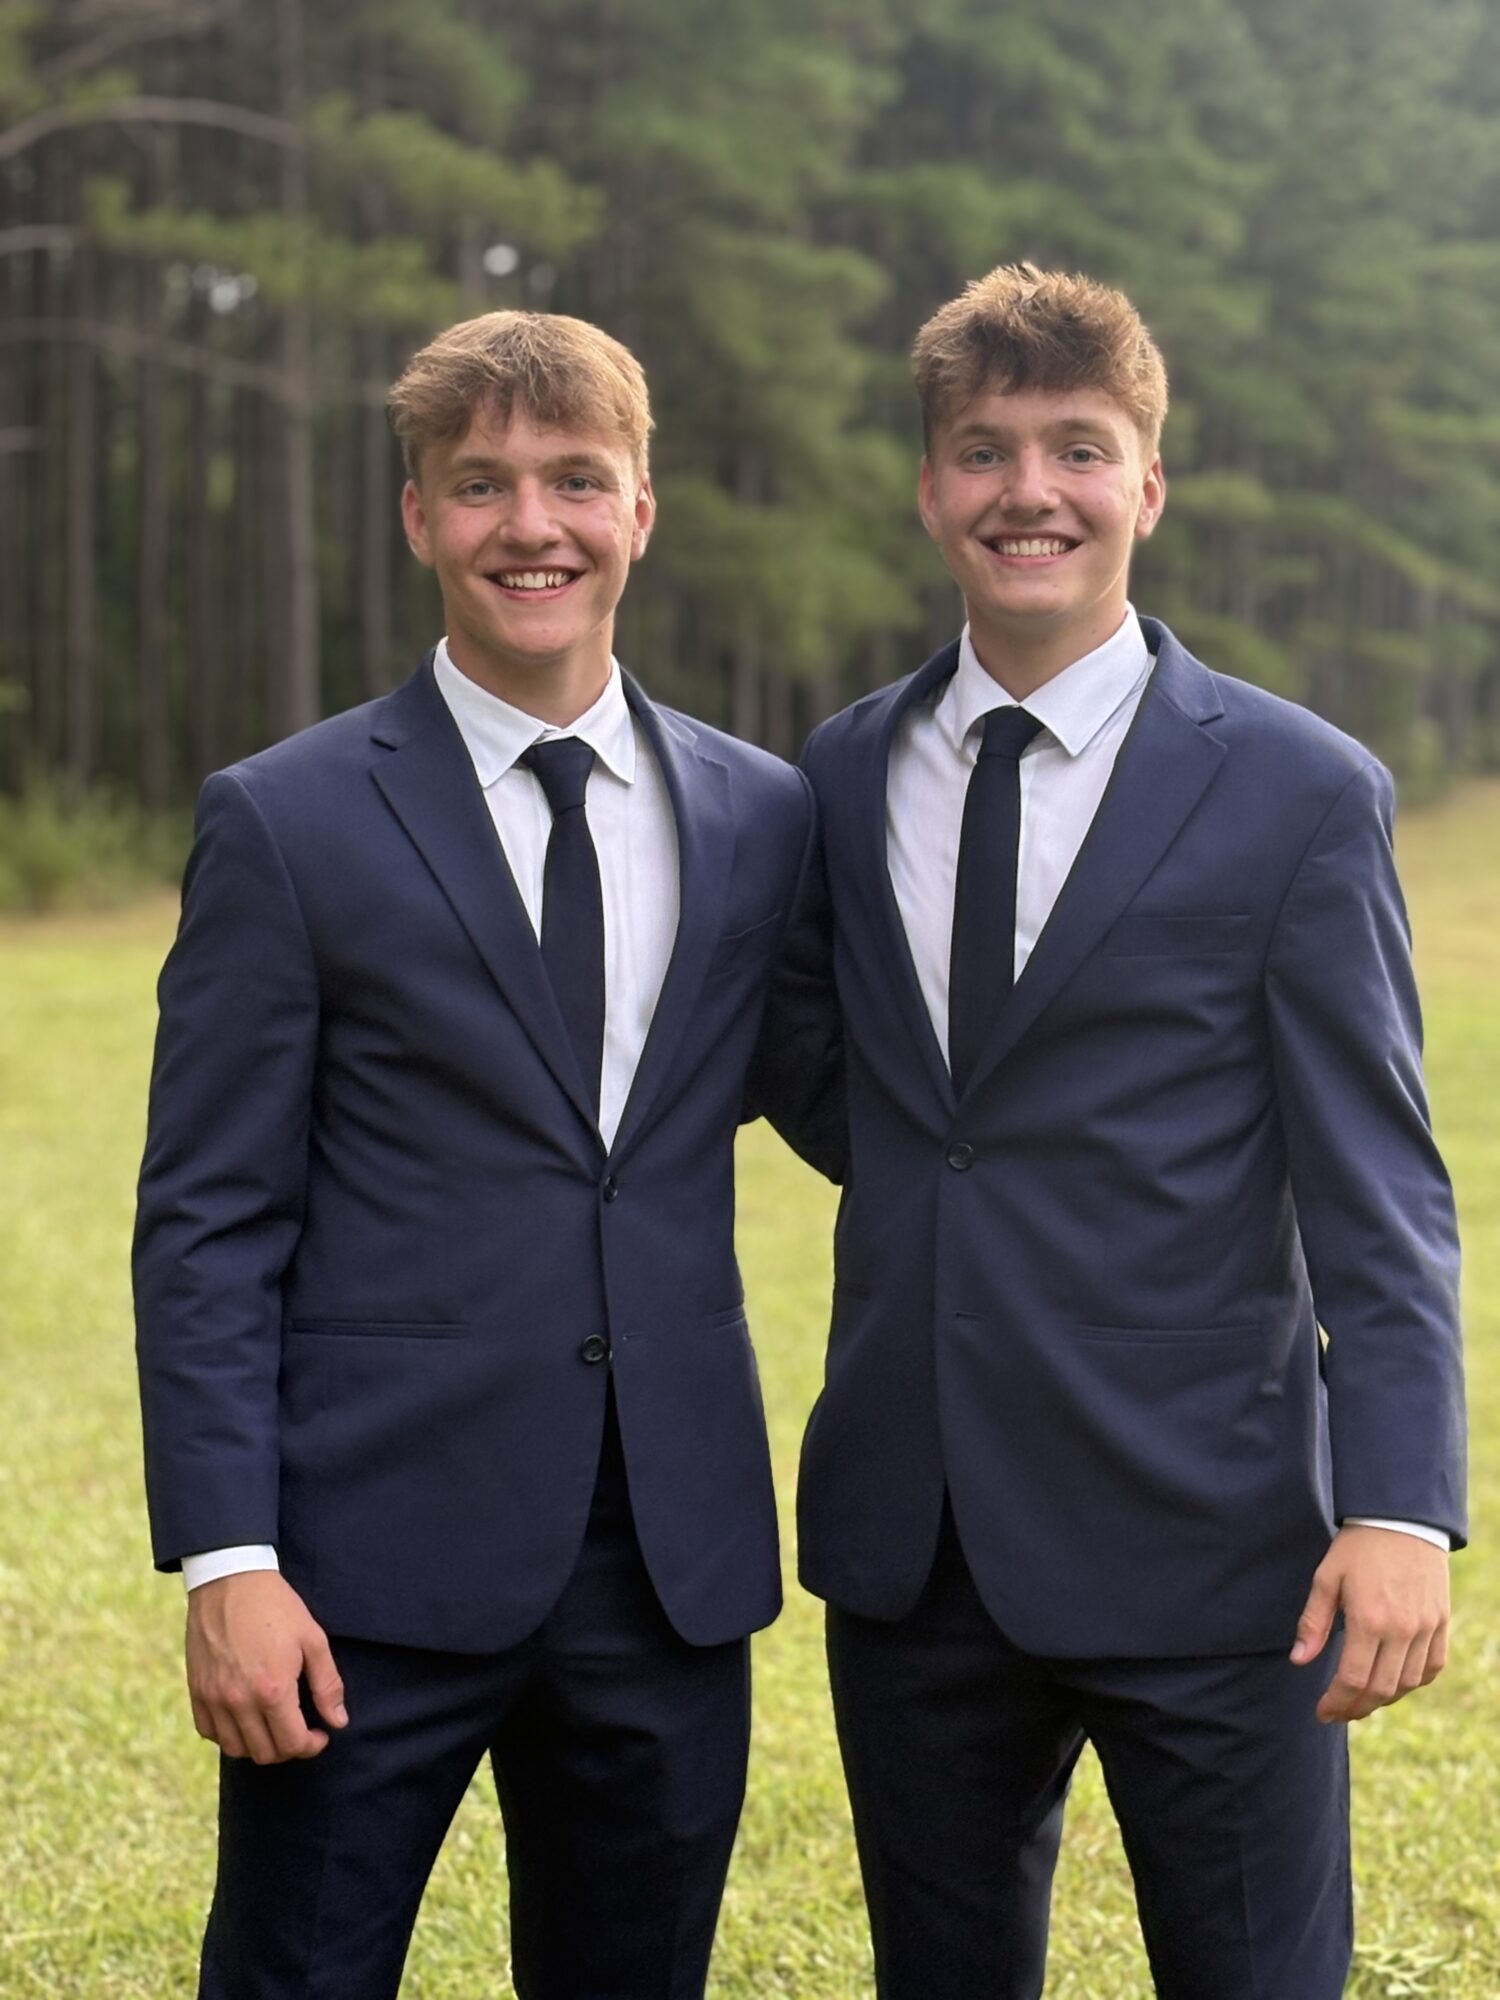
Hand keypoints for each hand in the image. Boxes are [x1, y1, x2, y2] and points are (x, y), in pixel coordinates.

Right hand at [185, 1571, 347, 1762]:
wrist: (230, 1580)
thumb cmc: (276, 1607)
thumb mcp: (312, 1639)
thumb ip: (328, 1684)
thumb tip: (338, 1721)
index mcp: (272, 1690)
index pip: (293, 1744)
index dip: (312, 1746)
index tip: (320, 1733)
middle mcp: (239, 1701)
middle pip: (265, 1754)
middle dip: (289, 1748)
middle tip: (300, 1729)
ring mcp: (213, 1698)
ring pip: (236, 1749)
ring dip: (259, 1745)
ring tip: (274, 1725)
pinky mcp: (197, 1691)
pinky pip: (209, 1732)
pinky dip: (228, 1734)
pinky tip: (245, 1717)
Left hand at [1290, 1525, 1448, 1723]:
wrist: (1401, 1520)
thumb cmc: (1357, 1548)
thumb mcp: (1326, 1579)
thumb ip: (1313, 1623)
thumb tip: (1299, 1660)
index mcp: (1369, 1621)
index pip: (1353, 1680)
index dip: (1336, 1702)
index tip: (1322, 1712)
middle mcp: (1402, 1630)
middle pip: (1381, 1690)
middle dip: (1356, 1708)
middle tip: (1339, 1712)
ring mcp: (1426, 1628)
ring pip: (1408, 1683)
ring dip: (1383, 1699)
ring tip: (1361, 1700)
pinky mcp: (1441, 1622)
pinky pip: (1432, 1667)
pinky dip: (1413, 1682)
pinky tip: (1394, 1683)